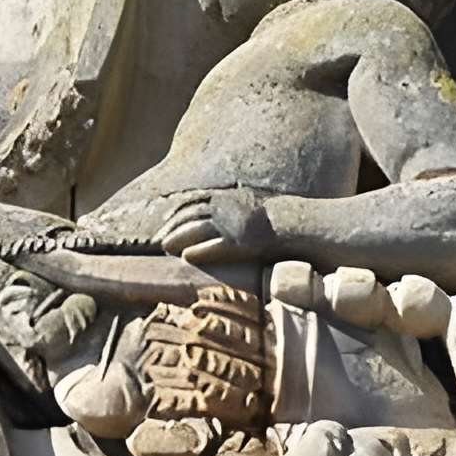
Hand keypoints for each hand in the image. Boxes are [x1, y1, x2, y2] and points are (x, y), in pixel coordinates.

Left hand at [160, 186, 278, 264]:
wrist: (295, 222)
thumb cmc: (271, 217)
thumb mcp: (246, 204)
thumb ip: (229, 206)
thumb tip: (215, 211)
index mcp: (227, 198)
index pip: (194, 203)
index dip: (177, 212)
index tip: (165, 221)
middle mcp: (227, 209)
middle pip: (192, 216)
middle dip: (173, 227)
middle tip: (160, 240)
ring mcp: (233, 225)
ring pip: (199, 230)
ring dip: (179, 239)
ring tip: (165, 248)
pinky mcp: (241, 242)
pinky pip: (216, 247)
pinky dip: (199, 251)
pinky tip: (186, 257)